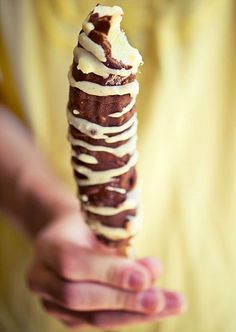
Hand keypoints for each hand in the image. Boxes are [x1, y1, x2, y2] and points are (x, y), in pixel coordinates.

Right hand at [27, 210, 186, 329]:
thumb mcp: (100, 221)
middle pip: (79, 297)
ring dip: (136, 313)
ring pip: (92, 317)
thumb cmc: (87, 224)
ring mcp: (51, 302)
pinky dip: (131, 316)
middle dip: (124, 300)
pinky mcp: (68, 316)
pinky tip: (158, 309)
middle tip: (161, 299)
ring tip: (171, 304)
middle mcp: (42, 279)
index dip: (109, 272)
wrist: (65, 236)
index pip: (74, 264)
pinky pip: (100, 321)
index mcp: (49, 246)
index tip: (145, 277)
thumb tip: (152, 273)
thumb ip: (119, 245)